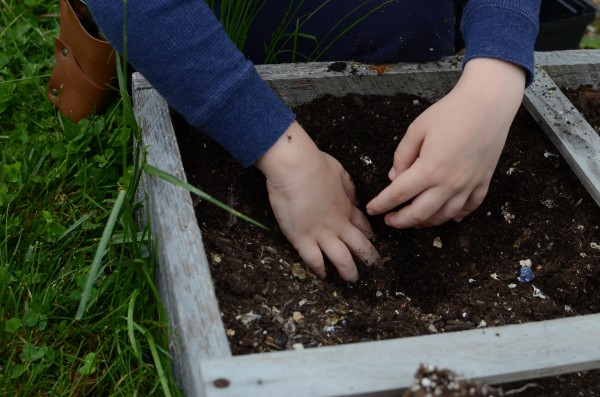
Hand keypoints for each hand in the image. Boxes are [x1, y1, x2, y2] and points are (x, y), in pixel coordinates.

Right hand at [255, 121, 378, 281]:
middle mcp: (338, 223)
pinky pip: (314, 260)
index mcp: (346, 206)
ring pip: (342, 259)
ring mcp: (322, 233)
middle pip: (359, 246)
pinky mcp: (303, 239)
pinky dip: (320, 269)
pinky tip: (323, 275)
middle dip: (368, 257)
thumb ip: (347, 187)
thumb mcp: (339, 172)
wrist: (296, 168)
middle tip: (373, 266)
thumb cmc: (314, 163)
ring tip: (353, 279)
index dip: (368, 235)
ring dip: (349, 271)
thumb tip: (353, 198)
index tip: (371, 241)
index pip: (362, 225)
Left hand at [366, 58, 525, 227]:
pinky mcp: (483, 181)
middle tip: (389, 221)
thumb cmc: (451, 111)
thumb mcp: (417, 129)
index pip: (398, 194)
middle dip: (401, 221)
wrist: (489, 102)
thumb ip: (402, 155)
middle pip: (420, 213)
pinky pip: (470, 207)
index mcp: (429, 169)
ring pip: (444, 215)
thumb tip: (394, 177)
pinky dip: (457, 216)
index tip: (372, 209)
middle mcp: (449, 183)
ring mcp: (468, 185)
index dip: (382, 204)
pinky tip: (449, 217)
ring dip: (426, 222)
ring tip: (414, 221)